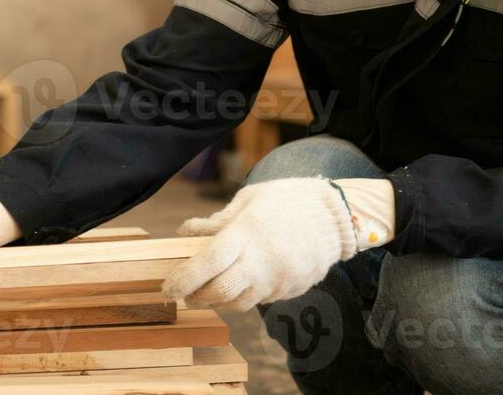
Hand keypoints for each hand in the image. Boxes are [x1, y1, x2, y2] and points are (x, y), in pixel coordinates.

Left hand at [161, 177, 362, 310]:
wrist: (335, 216)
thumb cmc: (287, 200)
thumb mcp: (250, 199)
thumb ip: (218, 220)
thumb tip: (187, 232)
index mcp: (248, 232)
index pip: (209, 262)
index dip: (184, 278)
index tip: (167, 288)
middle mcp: (262, 260)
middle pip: (221, 290)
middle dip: (196, 296)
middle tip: (183, 293)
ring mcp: (279, 279)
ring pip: (238, 302)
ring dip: (217, 300)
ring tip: (206, 291)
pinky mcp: (291, 290)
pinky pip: (260, 300)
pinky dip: (242, 296)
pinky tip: (238, 284)